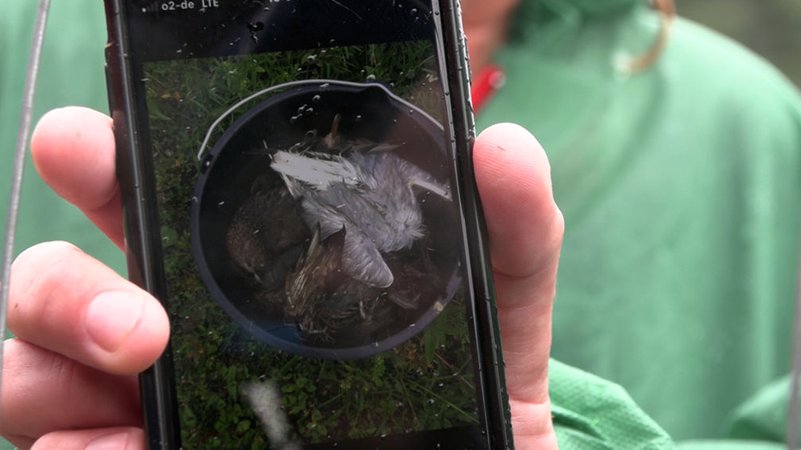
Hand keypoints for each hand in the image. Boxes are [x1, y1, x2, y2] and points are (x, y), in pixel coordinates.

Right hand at [0, 107, 562, 448]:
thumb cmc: (465, 396)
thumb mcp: (491, 312)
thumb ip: (507, 232)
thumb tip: (501, 147)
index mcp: (241, 272)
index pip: (149, 204)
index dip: (105, 165)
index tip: (93, 145)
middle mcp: (179, 332)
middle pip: (61, 284)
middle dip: (61, 282)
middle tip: (137, 322)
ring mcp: (152, 406)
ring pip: (33, 375)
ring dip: (50, 374)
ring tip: (132, 383)